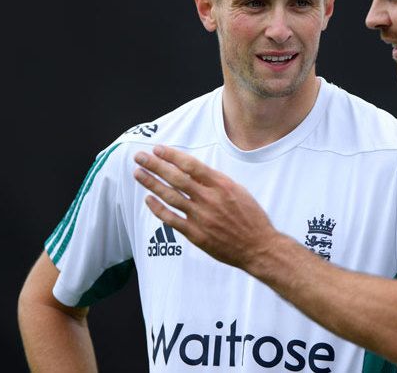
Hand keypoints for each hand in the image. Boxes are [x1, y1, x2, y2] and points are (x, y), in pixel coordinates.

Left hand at [133, 145, 280, 269]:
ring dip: (151, 184)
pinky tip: (148, 199)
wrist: (258, 247)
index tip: (158, 149)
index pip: (191, 165)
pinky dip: (158, 209)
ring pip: (170, 196)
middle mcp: (210, 199)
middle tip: (139, 157)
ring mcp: (201, 217)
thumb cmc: (251, 217)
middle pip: (176, 178)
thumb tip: (194, 170)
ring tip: (138, 174)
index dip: (172, 156)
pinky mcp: (196, 234)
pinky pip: (171, 219)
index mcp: (222, 185)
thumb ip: (216, 181)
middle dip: (155, 165)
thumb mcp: (238, 191)